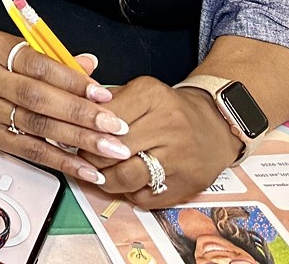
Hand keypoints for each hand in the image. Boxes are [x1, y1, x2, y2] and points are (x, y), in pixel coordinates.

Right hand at [0, 31, 129, 186]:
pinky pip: (28, 151)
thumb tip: (91, 65)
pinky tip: (86, 169)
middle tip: (114, 127)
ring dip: (77, 141)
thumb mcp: (14, 49)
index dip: (72, 81)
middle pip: (38, 99)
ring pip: (36, 127)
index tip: (103, 94)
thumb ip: (53, 59)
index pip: (38, 66)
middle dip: (80, 114)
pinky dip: (60, 162)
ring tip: (110, 149)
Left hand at [82, 79, 241, 206]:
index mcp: (152, 96)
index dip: (84, 129)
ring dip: (106, 178)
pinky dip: (129, 193)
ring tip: (100, 172)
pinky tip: (126, 182)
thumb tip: (73, 113)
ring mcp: (180, 158)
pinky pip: (144, 198)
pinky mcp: (187, 184)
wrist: (215, 125)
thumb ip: (108, 102)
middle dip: (89, 156)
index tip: (74, 133)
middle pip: (111, 149)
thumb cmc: (169, 109)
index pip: (104, 117)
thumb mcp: (141, 91)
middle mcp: (169, 125)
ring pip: (126, 177)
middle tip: (82, 156)